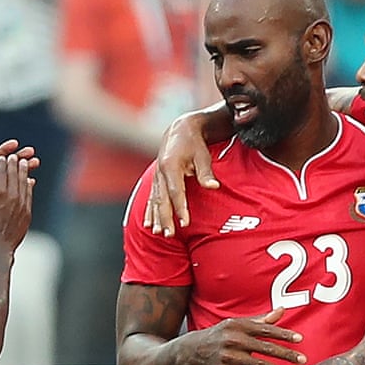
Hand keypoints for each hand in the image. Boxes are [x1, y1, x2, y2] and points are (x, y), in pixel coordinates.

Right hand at [0, 152, 33, 249]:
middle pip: (15, 175)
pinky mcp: (27, 214)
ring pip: (24, 184)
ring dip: (24, 172)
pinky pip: (29, 195)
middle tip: (15, 156)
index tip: (3, 156)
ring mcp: (22, 206)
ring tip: (24, 164)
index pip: (2, 171)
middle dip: (15, 164)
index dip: (3, 162)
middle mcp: (12, 197)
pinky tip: (28, 182)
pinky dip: (28, 186)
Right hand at [145, 113, 219, 235]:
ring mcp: (156, 177)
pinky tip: (149, 225)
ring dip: (156, 218)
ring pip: (155, 200)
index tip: (185, 223)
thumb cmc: (194, 144)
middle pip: (162, 199)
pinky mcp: (156, 180)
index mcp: (171, 165)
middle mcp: (160, 172)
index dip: (180, 208)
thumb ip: (206, 172)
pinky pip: (151, 198)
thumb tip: (214, 186)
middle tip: (169, 234)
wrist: (180, 130)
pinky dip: (150, 212)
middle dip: (165, 218)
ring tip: (159, 233)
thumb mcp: (203, 155)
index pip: (176, 191)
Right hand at [189, 307, 305, 364]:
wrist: (194, 350)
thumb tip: (282, 310)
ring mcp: (230, 357)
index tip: (300, 339)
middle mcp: (234, 340)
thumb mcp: (238, 325)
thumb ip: (261, 321)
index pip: (266, 330)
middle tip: (303, 360)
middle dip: (286, 355)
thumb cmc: (223, 335)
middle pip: (265, 348)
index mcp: (240, 326)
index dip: (283, 334)